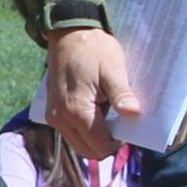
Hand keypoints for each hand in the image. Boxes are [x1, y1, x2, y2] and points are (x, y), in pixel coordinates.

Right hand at [43, 25, 138, 162]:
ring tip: (107, 114)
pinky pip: (72, 134)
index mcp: (77, 111)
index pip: (101, 147)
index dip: (119, 141)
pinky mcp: (52, 113)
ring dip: (96, 137)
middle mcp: (61, 119)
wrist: (68, 35)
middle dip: (107, 143)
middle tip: (119, 121)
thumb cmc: (94, 50)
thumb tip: (133, 112)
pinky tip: (95, 111)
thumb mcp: (113, 69)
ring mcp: (54, 117)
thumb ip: (121, 94)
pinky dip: (86, 131)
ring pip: (80, 145)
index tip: (128, 124)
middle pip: (89, 151)